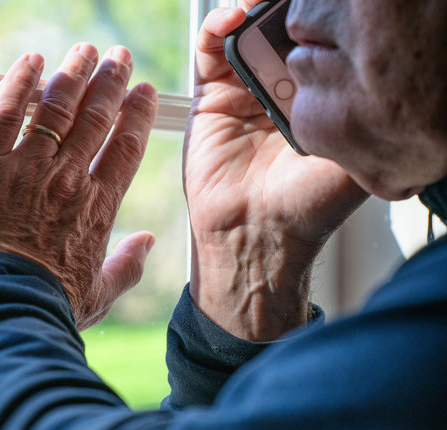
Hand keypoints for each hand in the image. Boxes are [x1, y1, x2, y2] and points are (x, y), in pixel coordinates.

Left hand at [0, 44, 158, 329]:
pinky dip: (19, 81)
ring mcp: (27, 168)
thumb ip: (126, 267)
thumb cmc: (45, 309)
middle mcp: (68, 179)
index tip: (143, 92)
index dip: (137, 114)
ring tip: (84, 52)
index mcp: (98, 208)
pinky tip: (31, 61)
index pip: (125, 147)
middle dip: (110, 81)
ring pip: (56, 106)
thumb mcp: (97, 296)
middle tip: (118, 58)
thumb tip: (145, 243)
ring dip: (73, 73)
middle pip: (96, 116)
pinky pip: (5, 111)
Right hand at [184, 3, 366, 340]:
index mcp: (315, 99)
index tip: (325, 5)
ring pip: (244, 35)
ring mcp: (242, 93)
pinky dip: (217, 30)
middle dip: (283, 10)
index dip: (317, 21)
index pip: (316, 44)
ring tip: (256, 2)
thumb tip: (393, 75)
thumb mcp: (356, 151)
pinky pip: (209, 55)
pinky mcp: (210, 99)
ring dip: (249, 11)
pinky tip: (232, 21)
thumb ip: (367, 112)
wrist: (258, 233)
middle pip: (279, 32)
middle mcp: (278, 91)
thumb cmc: (308, 204)